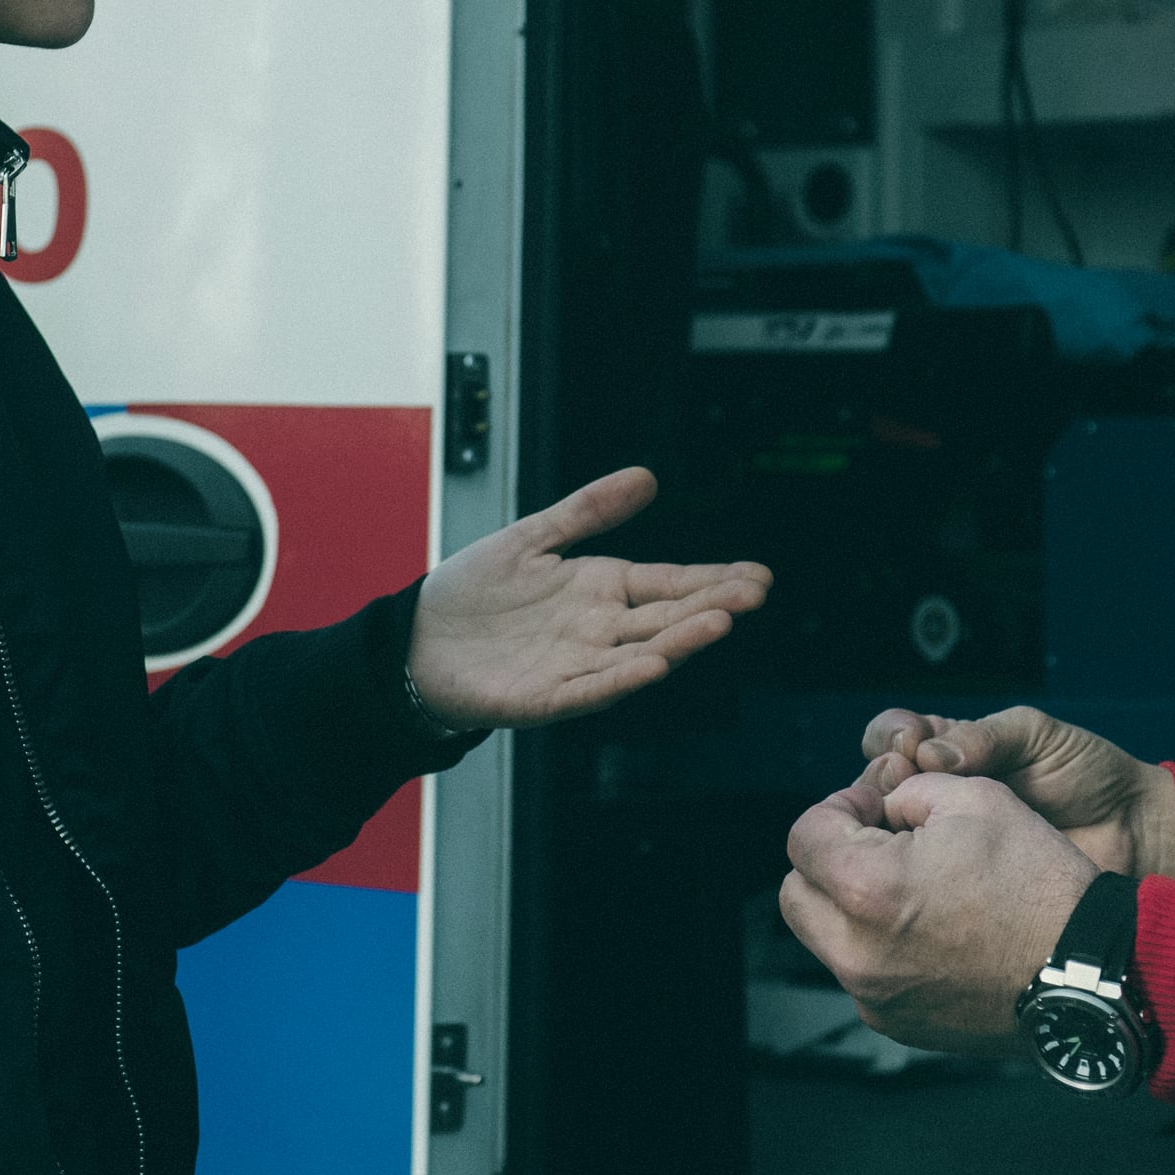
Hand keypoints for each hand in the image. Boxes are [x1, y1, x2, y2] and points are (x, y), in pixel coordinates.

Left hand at [407, 466, 768, 731]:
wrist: (417, 641)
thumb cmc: (474, 592)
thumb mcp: (533, 537)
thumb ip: (587, 510)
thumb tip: (646, 477)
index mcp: (600, 591)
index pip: (668, 584)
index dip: (712, 580)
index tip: (757, 576)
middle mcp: (598, 631)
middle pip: (664, 617)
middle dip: (710, 606)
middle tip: (753, 595)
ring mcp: (576, 666)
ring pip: (639, 653)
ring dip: (679, 641)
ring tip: (717, 624)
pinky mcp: (544, 697)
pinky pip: (590, 688)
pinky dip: (621, 678)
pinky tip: (653, 665)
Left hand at [779, 771, 1102, 1056]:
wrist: (1090, 974)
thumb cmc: (1040, 884)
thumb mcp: (977, 797)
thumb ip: (909, 792)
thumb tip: (884, 808)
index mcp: (866, 890)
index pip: (805, 836)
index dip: (839, 806)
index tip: (876, 804)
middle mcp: (856, 954)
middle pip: (799, 893)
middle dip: (831, 859)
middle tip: (883, 843)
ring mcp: (874, 997)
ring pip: (828, 937)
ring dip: (853, 905)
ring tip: (914, 887)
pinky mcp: (898, 1026)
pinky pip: (865, 974)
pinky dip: (883, 946)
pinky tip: (935, 929)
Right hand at [858, 705, 1174, 880]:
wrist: (1133, 837)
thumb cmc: (1090, 777)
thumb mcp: (1038, 738)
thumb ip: (987, 736)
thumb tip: (929, 754)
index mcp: (954, 750)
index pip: (894, 737)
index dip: (892, 738)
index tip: (909, 746)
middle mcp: (941, 794)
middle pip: (878, 784)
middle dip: (880, 779)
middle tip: (907, 782)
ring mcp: (946, 843)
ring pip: (887, 833)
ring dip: (887, 824)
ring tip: (909, 822)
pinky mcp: (956, 885)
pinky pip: (915, 878)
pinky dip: (906, 870)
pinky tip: (916, 865)